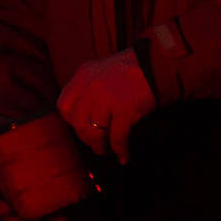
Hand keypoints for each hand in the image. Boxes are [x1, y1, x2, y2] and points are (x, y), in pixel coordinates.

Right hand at [0, 141, 66, 220]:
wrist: (20, 136)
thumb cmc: (4, 138)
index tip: (7, 208)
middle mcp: (4, 197)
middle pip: (11, 220)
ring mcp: (23, 200)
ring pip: (31, 220)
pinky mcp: (42, 197)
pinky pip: (47, 211)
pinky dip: (57, 213)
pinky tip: (68, 210)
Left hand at [55, 49, 156, 163]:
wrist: (157, 65)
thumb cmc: (130, 69)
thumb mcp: (100, 70)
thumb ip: (87, 88)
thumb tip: (82, 115)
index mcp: (83, 76)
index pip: (63, 105)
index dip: (71, 121)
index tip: (80, 128)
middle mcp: (91, 87)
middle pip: (78, 123)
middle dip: (85, 138)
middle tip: (94, 144)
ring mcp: (107, 99)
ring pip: (94, 133)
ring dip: (100, 147)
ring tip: (106, 151)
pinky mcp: (125, 110)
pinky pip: (117, 138)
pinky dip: (120, 150)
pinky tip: (123, 156)